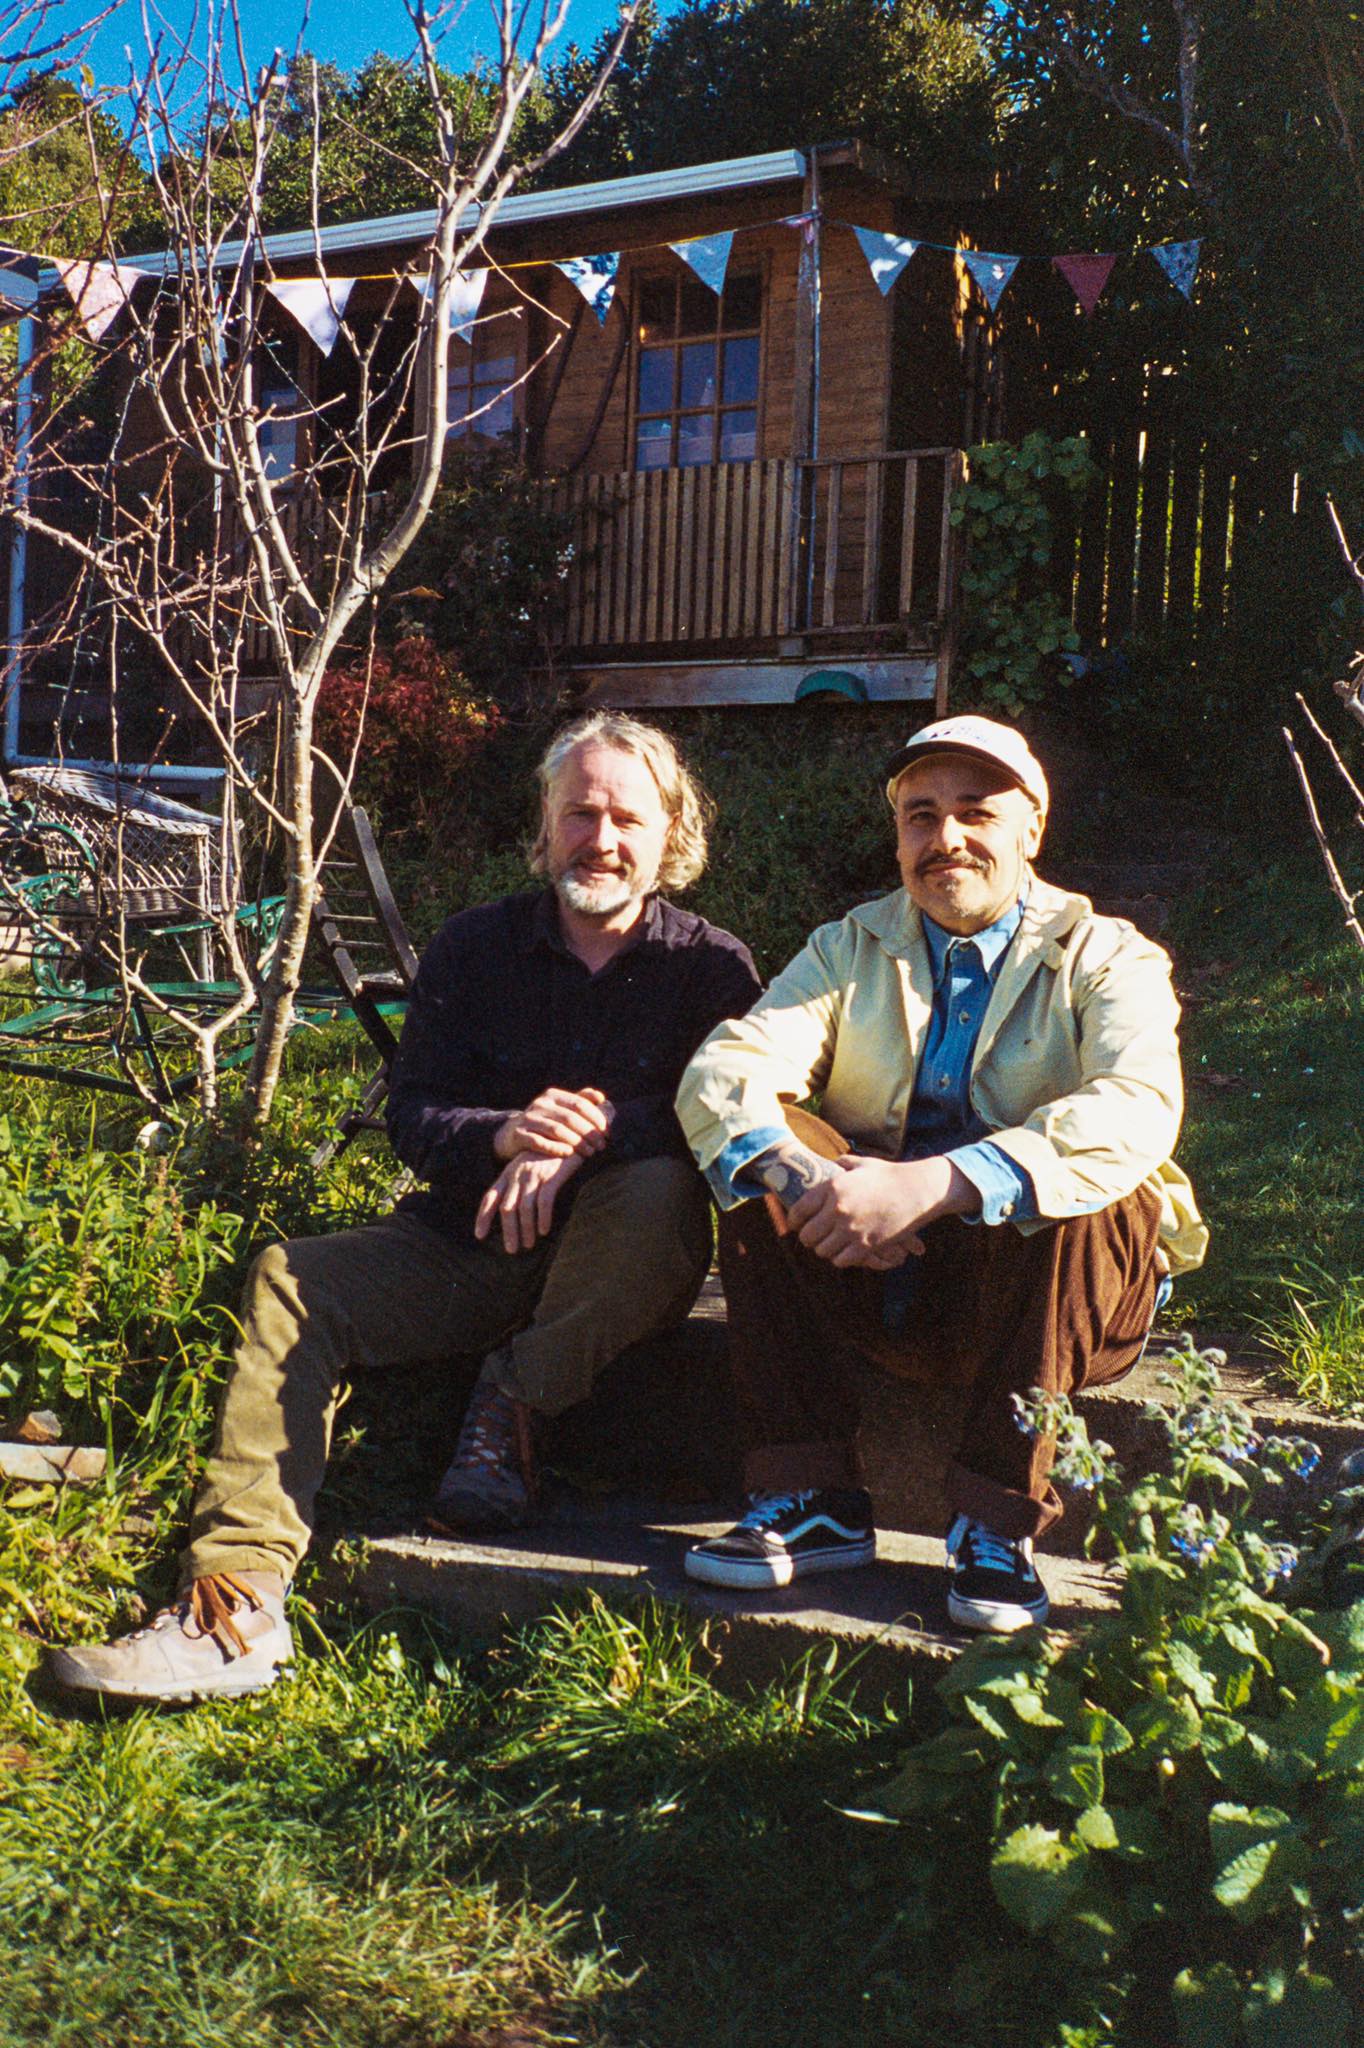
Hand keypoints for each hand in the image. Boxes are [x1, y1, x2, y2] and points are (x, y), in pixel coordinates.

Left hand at [475, 1151, 584, 1252]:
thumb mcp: (528, 1167)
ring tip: (528, 1244)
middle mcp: (517, 1174)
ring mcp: (534, 1174)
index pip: (490, 1197)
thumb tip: (512, 1213)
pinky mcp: (551, 1176)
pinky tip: (544, 1230)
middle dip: (508, 1231)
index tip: (480, 1236)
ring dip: (526, 1229)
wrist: (571, 1138)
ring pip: (524, 1208)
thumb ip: (518, 1185)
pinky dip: (543, 1218)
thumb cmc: (550, 1157)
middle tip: (511, 1249)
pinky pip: (544, 1201)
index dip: (483, 1217)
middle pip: (507, 1208)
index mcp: (508, 1173)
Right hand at [493, 1086, 613, 1162]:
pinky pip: (540, 1142)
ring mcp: (528, 1119)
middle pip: (570, 1118)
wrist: (511, 1134)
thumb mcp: (560, 1109)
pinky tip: (569, 1153)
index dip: (597, 1118)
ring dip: (577, 1142)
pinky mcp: (519, 1134)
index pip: (580, 1104)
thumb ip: (580, 1101)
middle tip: (601, 1146)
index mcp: (553, 1095)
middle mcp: (540, 1104)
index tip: (607, 1133)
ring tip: (589, 1153)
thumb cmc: (544, 1122)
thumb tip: (601, 1098)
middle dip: (589, 1133)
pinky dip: (556, 1148)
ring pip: (557, 1130)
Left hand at [787, 1155, 973, 1268]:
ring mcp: (851, 1229)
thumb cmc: (891, 1175)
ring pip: (822, 1251)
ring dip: (825, 1249)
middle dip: (809, 1238)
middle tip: (815, 1237)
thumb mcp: (863, 1164)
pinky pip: (840, 1260)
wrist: (918, 1190)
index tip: (797, 1224)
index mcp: (833, 1188)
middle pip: (807, 1236)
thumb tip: (834, 1163)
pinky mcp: (866, 1245)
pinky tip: (846, 1251)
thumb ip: (844, 1164)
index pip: (799, 1211)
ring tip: (832, 1244)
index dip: (794, 1220)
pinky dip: (841, 1258)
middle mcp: (838, 1209)